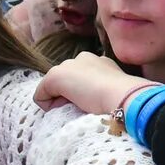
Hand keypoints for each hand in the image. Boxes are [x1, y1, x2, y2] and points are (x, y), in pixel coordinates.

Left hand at [34, 51, 151, 114]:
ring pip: (54, 88)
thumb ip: (101, 88)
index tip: (96, 101)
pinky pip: (41, 96)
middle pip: (66, 82)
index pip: (81, 79)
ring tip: (79, 105)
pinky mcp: (55, 76)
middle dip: (71, 95)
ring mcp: (68, 66)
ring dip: (63, 99)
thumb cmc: (123, 98)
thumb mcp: (113, 88)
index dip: (84, 94)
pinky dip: (49, 105)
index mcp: (99, 61)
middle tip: (87, 104)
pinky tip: (68, 106)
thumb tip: (88, 99)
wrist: (122, 95)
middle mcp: (83, 58)